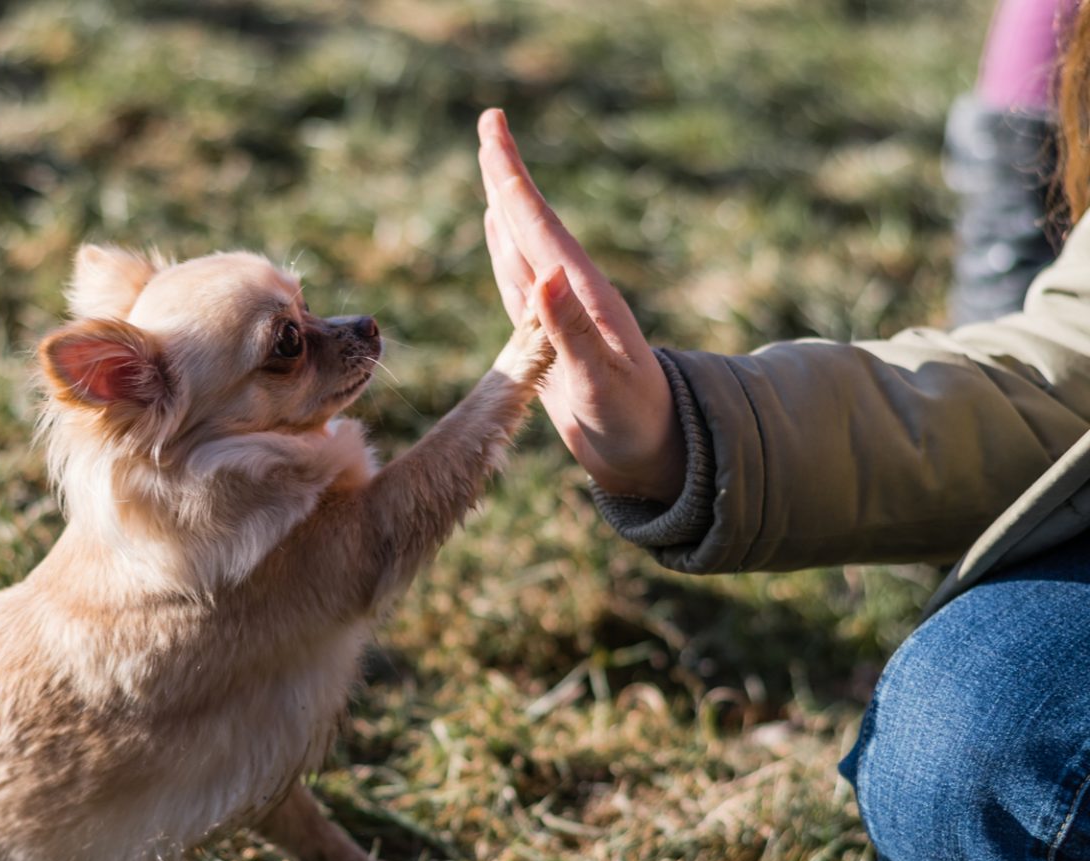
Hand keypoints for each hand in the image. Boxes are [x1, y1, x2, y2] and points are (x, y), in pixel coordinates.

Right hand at [477, 109, 685, 503]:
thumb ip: (571, 332)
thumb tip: (543, 276)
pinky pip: (518, 283)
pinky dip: (504, 252)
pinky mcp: (548, 337)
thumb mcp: (602, 383)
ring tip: (491, 170)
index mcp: (584, 295)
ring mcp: (559, 314)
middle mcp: (571, 295)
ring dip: (503, 208)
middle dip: (506, 175)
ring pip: (521, 248)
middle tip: (489, 123)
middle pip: (529, 223)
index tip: (492, 128)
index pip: (538, 225)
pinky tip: (499, 235)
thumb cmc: (635, 424)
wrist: (652, 456)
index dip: (511, 177)